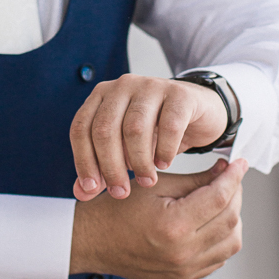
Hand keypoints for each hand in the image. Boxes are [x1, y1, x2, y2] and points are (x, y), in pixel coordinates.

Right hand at [69, 157, 245, 278]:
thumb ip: (194, 180)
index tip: (239, 164)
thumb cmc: (117, 210)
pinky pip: (218, 258)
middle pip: (231, 219)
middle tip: (229, 177)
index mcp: (174, 225)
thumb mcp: (154, 185)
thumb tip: (224, 172)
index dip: (234, 177)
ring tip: (220, 200)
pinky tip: (210, 222)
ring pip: (231, 242)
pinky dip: (222, 238)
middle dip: (235, 194)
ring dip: (233, 218)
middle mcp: (183, 252)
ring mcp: (185, 269)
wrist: (93, 241)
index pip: (220, 197)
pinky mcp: (184, 277)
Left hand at [70, 74, 227, 200]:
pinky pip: (169, 125)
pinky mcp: (180, 94)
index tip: (93, 188)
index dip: (84, 161)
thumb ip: (102, 168)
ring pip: (134, 128)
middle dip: (110, 166)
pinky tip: (164, 163)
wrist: (197, 112)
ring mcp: (151, 86)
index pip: (81, 128)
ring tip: (146, 181)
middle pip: (105, 129)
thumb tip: (82, 193)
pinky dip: (164, 149)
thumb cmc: (155, 132)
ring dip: (139, 161)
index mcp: (101, 95)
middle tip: (121, 192)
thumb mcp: (125, 150)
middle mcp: (122, 85)